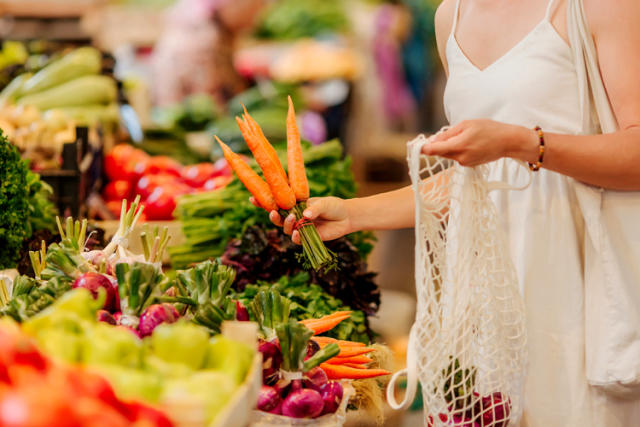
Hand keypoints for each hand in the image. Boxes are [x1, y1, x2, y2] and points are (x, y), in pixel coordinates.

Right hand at [252, 196, 351, 243]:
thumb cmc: (333, 206)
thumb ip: (314, 208)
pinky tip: (296, 234)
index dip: (263, 201)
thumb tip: (305, 214)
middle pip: (277, 217)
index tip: (252, 198)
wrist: (345, 218)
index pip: (276, 202)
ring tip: (292, 218)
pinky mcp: (306, 238)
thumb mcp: (324, 203)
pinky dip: (295, 237)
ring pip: (285, 229)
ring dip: (285, 224)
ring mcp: (299, 227)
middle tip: (272, 212)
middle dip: (271, 215)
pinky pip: (296, 239)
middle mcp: (293, 216)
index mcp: (294, 204)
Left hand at [422, 120, 538, 165]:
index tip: (414, 145)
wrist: (508, 142)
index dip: (422, 148)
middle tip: (442, 134)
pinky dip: (457, 150)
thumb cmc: (489, 129)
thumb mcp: (466, 125)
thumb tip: (431, 141)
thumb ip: (447, 134)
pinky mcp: (468, 165)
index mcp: (458, 146)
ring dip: (448, 146)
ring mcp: (464, 163)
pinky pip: (456, 156)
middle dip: (437, 144)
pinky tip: (469, 143)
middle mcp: (460, 157)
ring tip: (463, 136)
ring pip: (448, 154)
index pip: (433, 150)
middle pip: (439, 152)